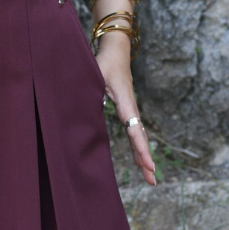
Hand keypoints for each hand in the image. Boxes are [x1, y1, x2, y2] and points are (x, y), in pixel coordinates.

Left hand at [95, 37, 156, 186]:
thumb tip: (76, 101)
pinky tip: (140, 161)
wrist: (116, 50)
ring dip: (143, 156)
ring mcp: (130, 109)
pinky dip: (138, 147)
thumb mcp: (94, 72)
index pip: (133, 126)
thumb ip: (87, 86)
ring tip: (150, 179)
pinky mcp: (127, 109)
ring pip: (138, 135)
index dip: (140, 146)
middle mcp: (130, 106)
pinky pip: (134, 131)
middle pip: (139, 135)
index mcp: (124, 99)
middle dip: (146, 158)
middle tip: (152, 179)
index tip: (147, 162)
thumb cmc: (104, 60)